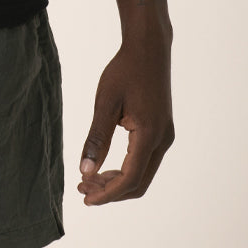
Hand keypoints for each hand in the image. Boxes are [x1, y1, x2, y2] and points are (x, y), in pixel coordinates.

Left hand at [78, 36, 173, 204]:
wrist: (149, 48)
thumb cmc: (125, 71)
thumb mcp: (105, 102)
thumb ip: (96, 138)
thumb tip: (85, 171)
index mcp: (150, 135)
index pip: (129, 179)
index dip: (107, 194)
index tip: (85, 198)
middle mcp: (163, 140)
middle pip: (138, 183)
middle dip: (110, 191)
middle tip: (82, 188)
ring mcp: (165, 136)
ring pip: (143, 174)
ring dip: (117, 182)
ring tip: (89, 180)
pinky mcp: (162, 131)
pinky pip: (145, 161)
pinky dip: (126, 170)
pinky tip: (105, 167)